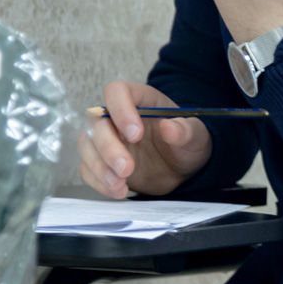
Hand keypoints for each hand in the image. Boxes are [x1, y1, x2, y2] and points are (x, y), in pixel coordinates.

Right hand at [77, 81, 213, 198]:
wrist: (183, 168)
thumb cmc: (187, 144)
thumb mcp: (196, 136)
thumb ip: (185, 130)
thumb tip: (169, 127)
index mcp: (140, 100)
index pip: (117, 92)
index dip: (120, 110)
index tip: (136, 135)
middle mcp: (117, 117)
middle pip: (96, 123)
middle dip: (108, 147)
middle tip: (127, 168)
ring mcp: (107, 139)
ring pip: (86, 145)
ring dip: (99, 166)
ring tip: (120, 184)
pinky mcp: (103, 162)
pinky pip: (87, 169)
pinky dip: (98, 181)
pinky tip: (118, 191)